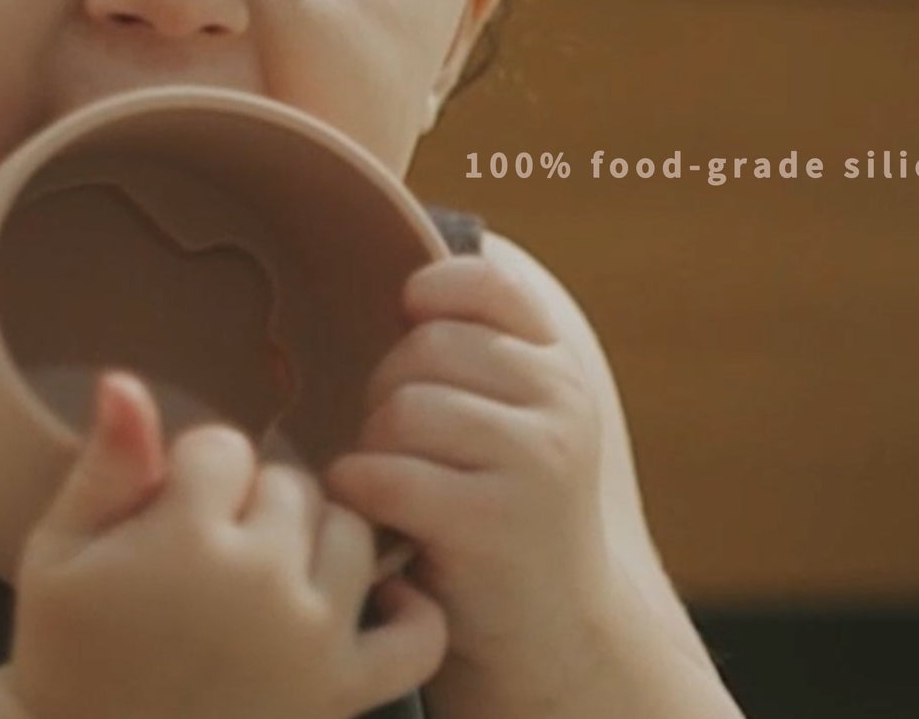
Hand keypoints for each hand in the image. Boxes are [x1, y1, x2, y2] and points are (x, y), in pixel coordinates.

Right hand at [1, 370, 449, 718]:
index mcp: (188, 539)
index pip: (222, 448)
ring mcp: (313, 637)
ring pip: (349, 530)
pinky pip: (416, 632)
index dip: (192, 476)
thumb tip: (125, 379)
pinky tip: (362, 603)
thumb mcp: (58, 557)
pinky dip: (405, 610)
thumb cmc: (67, 657)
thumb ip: (106, 466)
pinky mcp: (344, 692)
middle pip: (290, 483)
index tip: (166, 517)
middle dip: (250, 506)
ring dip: (314, 542)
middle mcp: (263, 580)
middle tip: (210, 559)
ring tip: (266, 579)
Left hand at [321, 255, 608, 670]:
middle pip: (426, 346)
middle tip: (394, 440)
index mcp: (559, 368)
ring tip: (390, 481)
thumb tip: (402, 285)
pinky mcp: (493, 521)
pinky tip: (369, 508)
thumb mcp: (512, 421)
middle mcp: (558, 405)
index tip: (408, 313)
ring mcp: (534, 462)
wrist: (551, 635)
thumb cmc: (501, 511)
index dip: (434, 288)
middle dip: (387, 388)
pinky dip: (360, 489)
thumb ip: (477, 356)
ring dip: (374, 446)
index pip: (489, 283)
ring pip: (403, 408)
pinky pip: (389, 475)